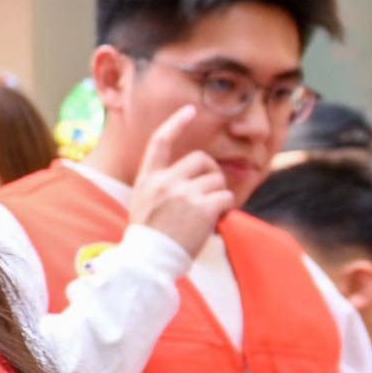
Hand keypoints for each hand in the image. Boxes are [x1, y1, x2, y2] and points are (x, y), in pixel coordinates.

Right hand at [130, 105, 234, 255]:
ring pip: (217, 179)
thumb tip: (195, 176)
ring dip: (219, 193)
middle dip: (211, 172)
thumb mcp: (145, 203)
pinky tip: (215, 220)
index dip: (176, 123)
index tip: (189, 110)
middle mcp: (165, 181)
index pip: (161, 142)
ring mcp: (183, 194)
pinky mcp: (202, 208)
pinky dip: (226, 208)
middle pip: (200, 159)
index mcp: (148, 179)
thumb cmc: (149, 238)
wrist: (148, 262)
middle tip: (209, 192)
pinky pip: (226, 197)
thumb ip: (162, 186)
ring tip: (209, 212)